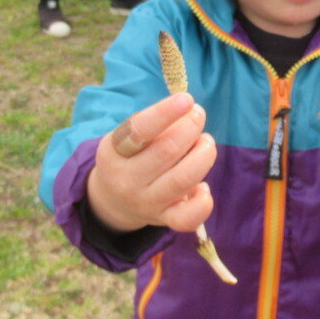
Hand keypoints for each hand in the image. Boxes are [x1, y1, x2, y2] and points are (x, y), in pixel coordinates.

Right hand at [86, 92, 216, 233]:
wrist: (113, 200)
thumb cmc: (130, 156)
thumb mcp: (128, 136)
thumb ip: (154, 123)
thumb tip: (190, 109)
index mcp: (114, 151)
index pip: (140, 130)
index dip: (166, 112)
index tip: (186, 99)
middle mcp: (127, 180)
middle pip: (168, 150)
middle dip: (191, 127)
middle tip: (198, 115)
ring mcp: (146, 202)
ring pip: (183, 179)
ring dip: (204, 155)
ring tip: (206, 142)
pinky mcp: (163, 219)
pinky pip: (188, 218)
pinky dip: (203, 201)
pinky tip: (203, 186)